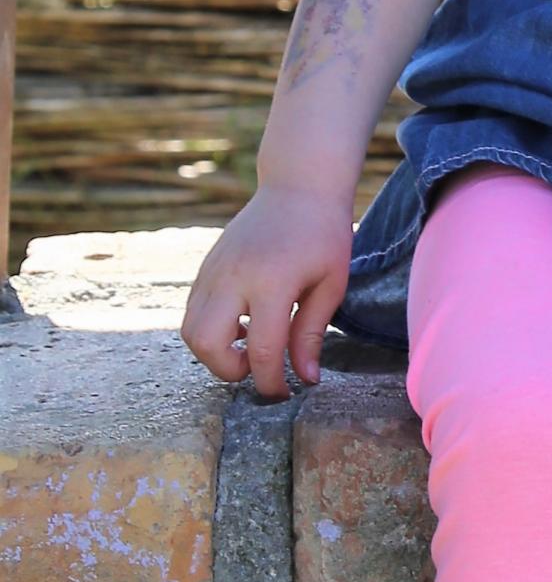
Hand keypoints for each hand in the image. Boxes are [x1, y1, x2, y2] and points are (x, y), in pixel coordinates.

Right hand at [183, 185, 355, 397]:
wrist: (298, 186)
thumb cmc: (324, 234)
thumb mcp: (331, 284)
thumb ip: (312, 333)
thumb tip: (305, 379)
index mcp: (273, 281)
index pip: (263, 350)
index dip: (271, 382)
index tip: (284, 394)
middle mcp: (234, 276)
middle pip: (207, 343)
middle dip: (228, 369)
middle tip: (258, 366)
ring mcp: (213, 270)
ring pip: (190, 329)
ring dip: (214, 351)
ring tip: (251, 344)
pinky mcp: (205, 267)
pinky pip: (193, 311)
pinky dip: (210, 329)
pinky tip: (242, 323)